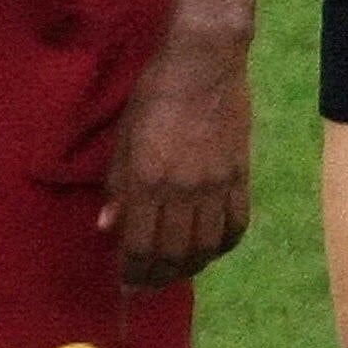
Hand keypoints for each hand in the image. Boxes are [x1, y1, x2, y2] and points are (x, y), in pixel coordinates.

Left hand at [101, 29, 253, 289]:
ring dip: (189, 268)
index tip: (127, 286)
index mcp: (148, 181)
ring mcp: (216, 186)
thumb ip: (118, 185)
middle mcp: (182, 191)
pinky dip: (222, 245)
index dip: (132, 273)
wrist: (204, 61)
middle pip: (172, 255)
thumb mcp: (124, 137)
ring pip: (205, 248)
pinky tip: (210, 247)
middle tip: (148, 286)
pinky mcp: (240, 177)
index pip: (139, 245)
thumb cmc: (154, 93)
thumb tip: (107, 226)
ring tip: (176, 271)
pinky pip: (235, 226)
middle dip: (157, 278)